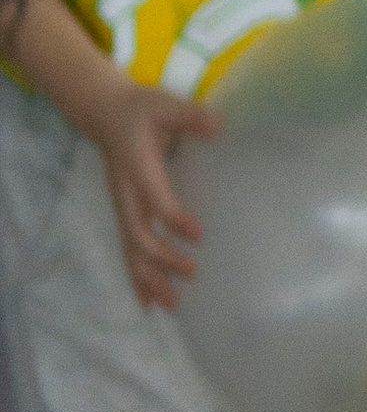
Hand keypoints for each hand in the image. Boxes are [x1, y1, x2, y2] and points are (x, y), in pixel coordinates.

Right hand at [94, 85, 220, 308]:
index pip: (154, 198)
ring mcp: (122, 206)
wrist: (104, 114)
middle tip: (192, 274)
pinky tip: (150, 303)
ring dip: (149, 278)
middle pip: (138, 233)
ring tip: (170, 306)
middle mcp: (126, 193)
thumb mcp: (165, 105)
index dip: (173, 217)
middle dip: (162, 258)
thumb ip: (190, 116)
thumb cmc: (141, 110)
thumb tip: (216, 125)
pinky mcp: (125, 213)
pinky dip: (137, 277)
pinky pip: (128, 249)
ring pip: (131, 249)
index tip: (198, 235)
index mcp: (138, 167)